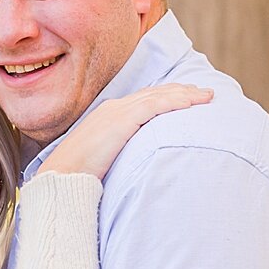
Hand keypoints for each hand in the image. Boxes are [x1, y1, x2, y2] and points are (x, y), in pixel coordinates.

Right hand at [38, 82, 212, 179]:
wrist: (62, 176)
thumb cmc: (78, 174)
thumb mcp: (102, 158)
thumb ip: (119, 152)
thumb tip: (136, 163)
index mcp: (108, 115)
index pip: (143, 99)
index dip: (166, 96)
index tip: (186, 98)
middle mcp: (113, 108)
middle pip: (154, 93)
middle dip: (181, 91)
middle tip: (204, 93)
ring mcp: (117, 112)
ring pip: (158, 96)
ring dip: (185, 94)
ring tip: (206, 96)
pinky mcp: (122, 120)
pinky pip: (155, 105)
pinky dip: (176, 101)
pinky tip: (192, 103)